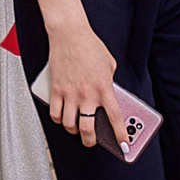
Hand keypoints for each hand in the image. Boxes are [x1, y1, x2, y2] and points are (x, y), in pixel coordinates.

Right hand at [39, 23, 126, 148]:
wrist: (69, 33)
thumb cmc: (90, 46)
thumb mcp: (109, 66)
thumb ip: (109, 84)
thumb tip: (107, 99)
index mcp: (104, 88)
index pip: (115, 118)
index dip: (120, 136)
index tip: (124, 145)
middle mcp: (87, 93)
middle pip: (87, 129)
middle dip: (91, 141)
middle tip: (93, 141)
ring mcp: (69, 93)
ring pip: (69, 125)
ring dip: (73, 131)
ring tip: (76, 129)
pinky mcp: (55, 89)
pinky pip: (55, 113)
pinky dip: (58, 120)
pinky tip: (62, 117)